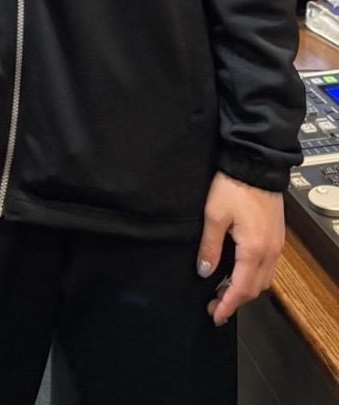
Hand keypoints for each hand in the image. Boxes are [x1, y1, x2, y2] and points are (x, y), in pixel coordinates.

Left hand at [196, 170, 285, 324]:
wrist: (255, 165)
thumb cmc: (233, 186)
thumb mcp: (213, 215)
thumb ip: (209, 247)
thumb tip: (204, 271)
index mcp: (254, 250)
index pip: (242, 289)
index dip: (228, 305)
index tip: (216, 316)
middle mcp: (270, 251)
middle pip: (255, 288)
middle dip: (235, 300)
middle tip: (215, 305)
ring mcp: (276, 244)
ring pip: (263, 279)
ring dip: (245, 289)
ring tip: (223, 291)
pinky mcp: (276, 236)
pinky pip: (267, 266)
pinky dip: (252, 276)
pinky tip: (238, 272)